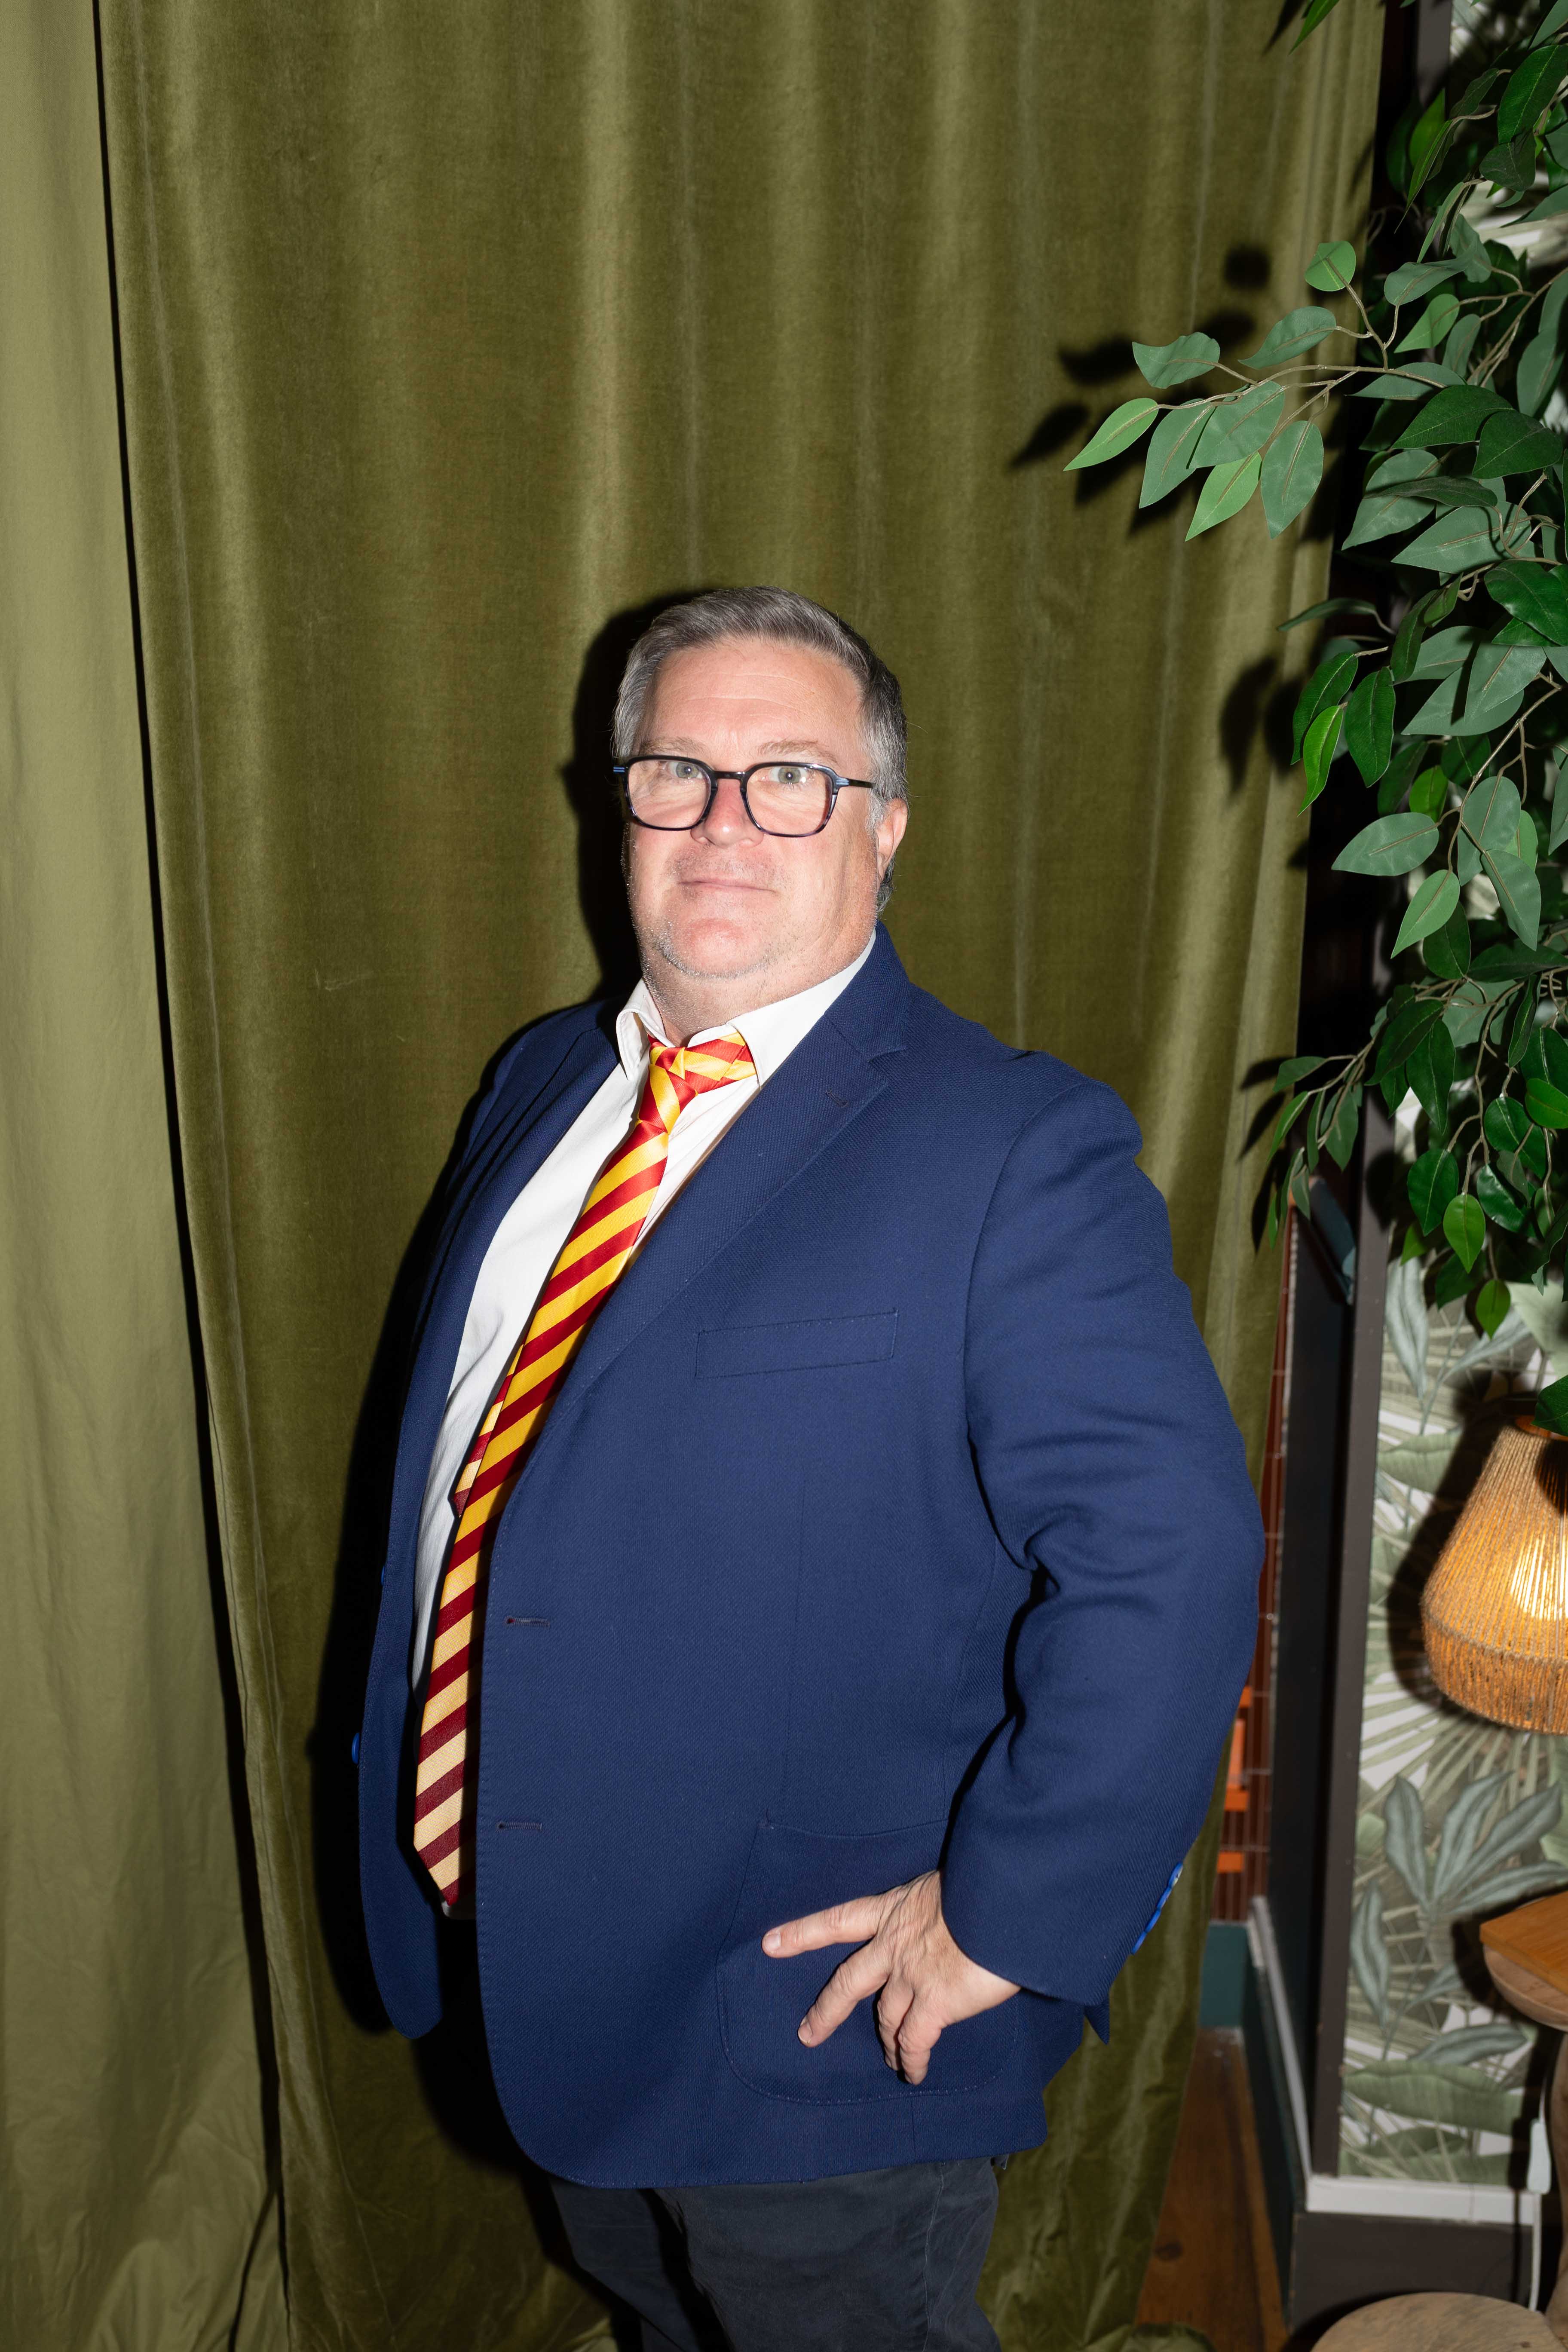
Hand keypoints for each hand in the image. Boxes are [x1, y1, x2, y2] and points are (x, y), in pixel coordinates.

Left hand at [762, 1870, 1017, 2084]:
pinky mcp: (934, 2004)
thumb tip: (949, 1925)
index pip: (839, 1920)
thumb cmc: (983, 1884)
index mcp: (894, 1909)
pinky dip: (912, 2060)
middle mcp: (893, 1944)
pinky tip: (912, 2073)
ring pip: (885, 2017)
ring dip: (886, 2041)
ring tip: (889, 2059)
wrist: (1001, 1898)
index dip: (803, 1932)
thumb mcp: (947, 1885)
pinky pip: (915, 2041)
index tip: (770, 1943)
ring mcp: (910, 1976)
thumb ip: (934, 1910)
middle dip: (826, 2010)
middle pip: (848, 1982)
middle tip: (807, 2032)